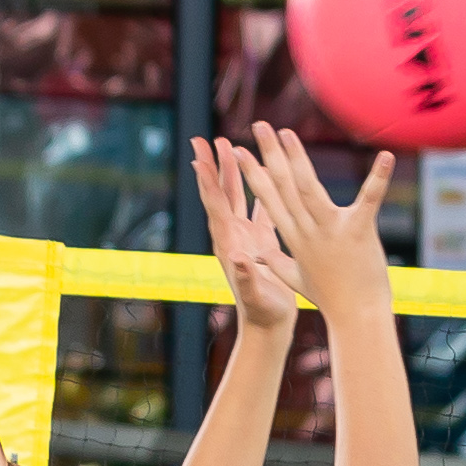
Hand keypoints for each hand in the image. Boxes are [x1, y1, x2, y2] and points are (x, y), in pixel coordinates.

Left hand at [189, 136, 297, 327]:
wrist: (268, 327)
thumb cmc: (263, 314)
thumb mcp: (256, 295)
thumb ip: (245, 276)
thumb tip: (237, 256)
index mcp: (230, 243)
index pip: (216, 206)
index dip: (207, 181)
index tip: (197, 156)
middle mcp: (233, 236)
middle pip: (220, 193)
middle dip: (213, 166)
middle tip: (204, 138)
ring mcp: (246, 237)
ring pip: (236, 196)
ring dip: (232, 171)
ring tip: (229, 145)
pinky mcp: (261, 242)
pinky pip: (258, 208)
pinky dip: (258, 188)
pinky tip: (262, 172)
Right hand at [248, 123, 393, 332]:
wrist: (355, 318)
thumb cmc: (330, 299)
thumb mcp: (297, 280)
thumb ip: (278, 263)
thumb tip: (261, 254)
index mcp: (294, 238)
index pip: (268, 200)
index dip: (253, 174)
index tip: (239, 151)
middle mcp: (307, 231)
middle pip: (283, 186)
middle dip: (269, 153)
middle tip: (259, 126)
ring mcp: (331, 230)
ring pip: (309, 188)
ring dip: (297, 157)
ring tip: (287, 132)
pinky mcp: (358, 232)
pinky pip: (369, 199)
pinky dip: (379, 178)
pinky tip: (387, 156)